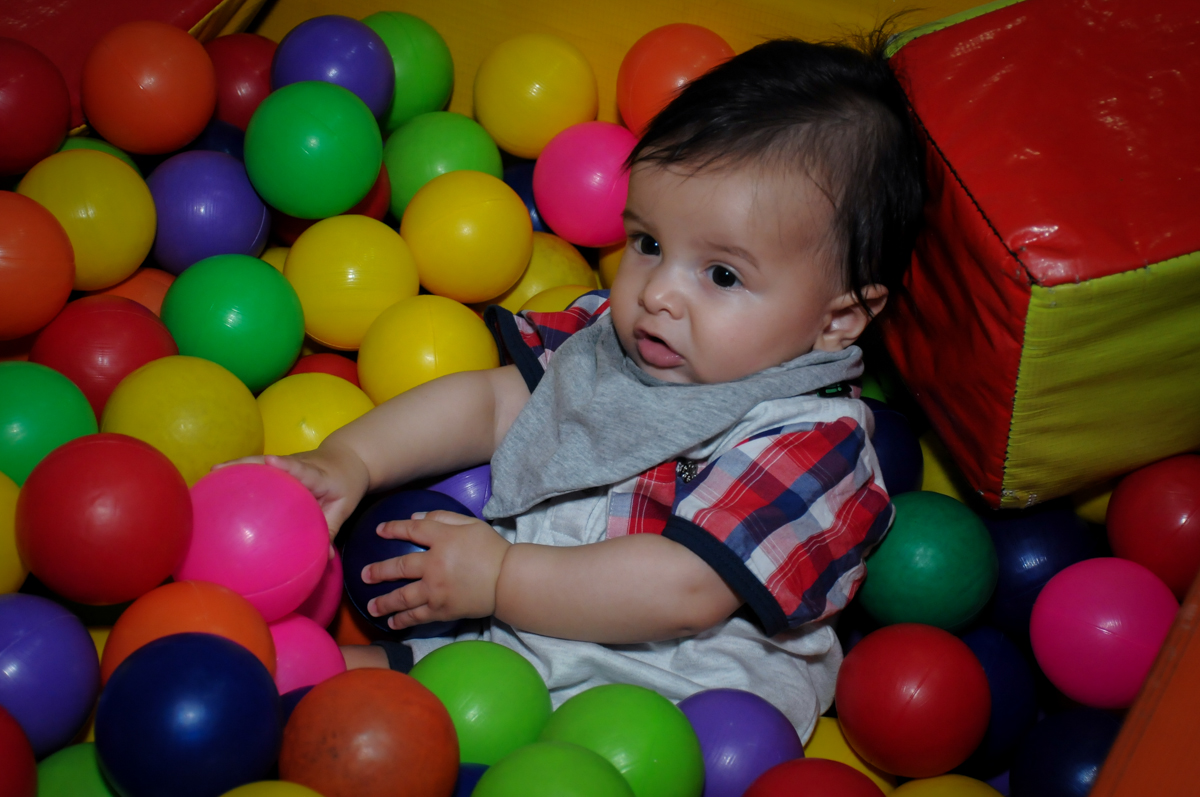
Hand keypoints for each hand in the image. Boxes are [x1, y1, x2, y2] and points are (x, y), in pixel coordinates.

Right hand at [215, 444, 369, 541]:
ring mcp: (285, 462)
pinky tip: (217, 486)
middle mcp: (296, 463)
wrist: (348, 458)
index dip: (286, 465)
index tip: (270, 461)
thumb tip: (324, 559)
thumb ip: (331, 530)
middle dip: (244, 464)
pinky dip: (239, 474)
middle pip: (268, 461)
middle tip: (218, 470)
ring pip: (257, 462)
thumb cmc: (346, 485)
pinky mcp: (278, 464)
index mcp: (316, 473)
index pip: (300, 469)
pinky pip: (257, 468)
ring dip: (234, 467)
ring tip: (209, 475)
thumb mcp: (344, 507)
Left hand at [362, 510, 509, 629]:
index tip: (379, 530)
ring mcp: (436, 590)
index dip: (393, 529)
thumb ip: (443, 518)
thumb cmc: (491, 549)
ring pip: (402, 596)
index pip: (411, 531)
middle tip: (364, 575)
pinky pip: (417, 616)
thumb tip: (416, 518)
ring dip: (384, 602)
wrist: (508, 580)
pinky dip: (402, 620)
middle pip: (399, 566)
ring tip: (370, 607)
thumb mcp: (470, 524)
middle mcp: (434, 565)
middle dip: (378, 571)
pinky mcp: (441, 610)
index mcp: (443, 539)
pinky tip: (392, 622)